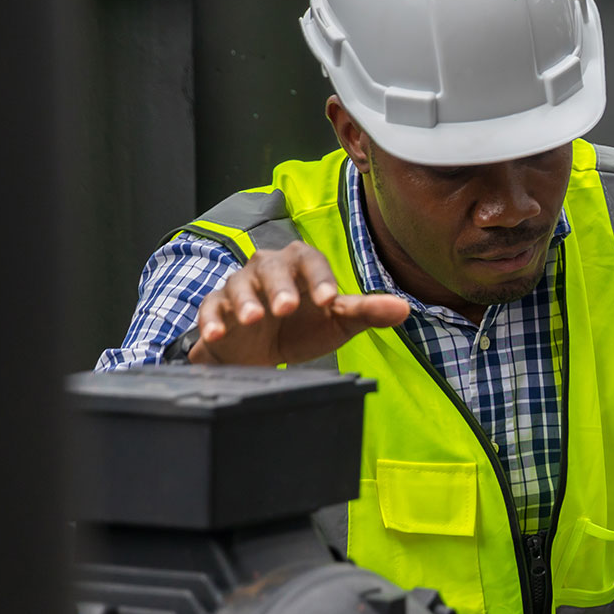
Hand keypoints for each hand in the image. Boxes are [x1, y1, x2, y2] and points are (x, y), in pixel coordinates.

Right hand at [189, 241, 410, 365]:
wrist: (261, 351)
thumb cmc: (303, 327)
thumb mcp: (337, 322)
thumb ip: (366, 313)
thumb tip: (403, 308)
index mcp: (300, 266)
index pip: (311, 261)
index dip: (320, 278)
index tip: (329, 300)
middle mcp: (267, 269)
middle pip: (271, 268)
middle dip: (279, 287)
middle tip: (288, 307)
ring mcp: (238, 287)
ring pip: (238, 285)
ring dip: (244, 301)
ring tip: (252, 318)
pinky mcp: (216, 308)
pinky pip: (210, 308)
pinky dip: (212, 320)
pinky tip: (217, 334)